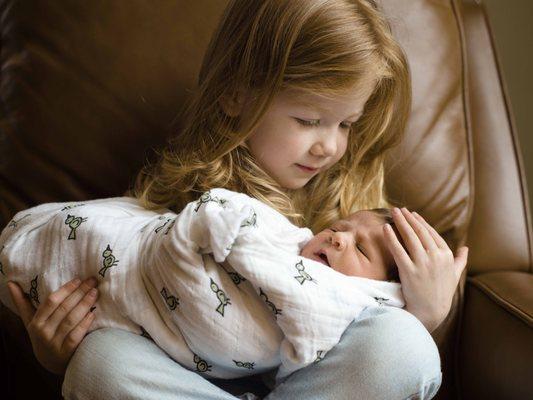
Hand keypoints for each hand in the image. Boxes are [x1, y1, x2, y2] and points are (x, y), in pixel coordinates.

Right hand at [6, 277, 98, 374]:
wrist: (50, 363)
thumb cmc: (42, 335)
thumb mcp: (30, 321)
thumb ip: (22, 302)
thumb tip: (10, 283)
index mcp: (35, 322)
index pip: (51, 301)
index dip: (65, 289)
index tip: (78, 280)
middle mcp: (43, 332)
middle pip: (64, 308)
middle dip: (80, 292)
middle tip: (93, 281)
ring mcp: (54, 343)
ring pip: (71, 319)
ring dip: (85, 304)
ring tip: (95, 292)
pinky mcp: (66, 352)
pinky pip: (76, 335)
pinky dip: (84, 323)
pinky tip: (93, 313)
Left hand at [383, 207, 467, 332]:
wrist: (430, 313)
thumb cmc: (441, 293)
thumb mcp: (454, 275)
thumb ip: (460, 260)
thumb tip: (466, 248)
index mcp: (446, 256)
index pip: (431, 233)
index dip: (420, 222)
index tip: (412, 214)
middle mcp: (436, 258)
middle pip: (419, 232)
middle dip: (408, 218)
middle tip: (399, 209)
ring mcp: (422, 264)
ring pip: (409, 237)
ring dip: (400, 222)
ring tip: (393, 213)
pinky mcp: (409, 271)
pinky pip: (398, 250)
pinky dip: (391, 237)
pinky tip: (385, 228)